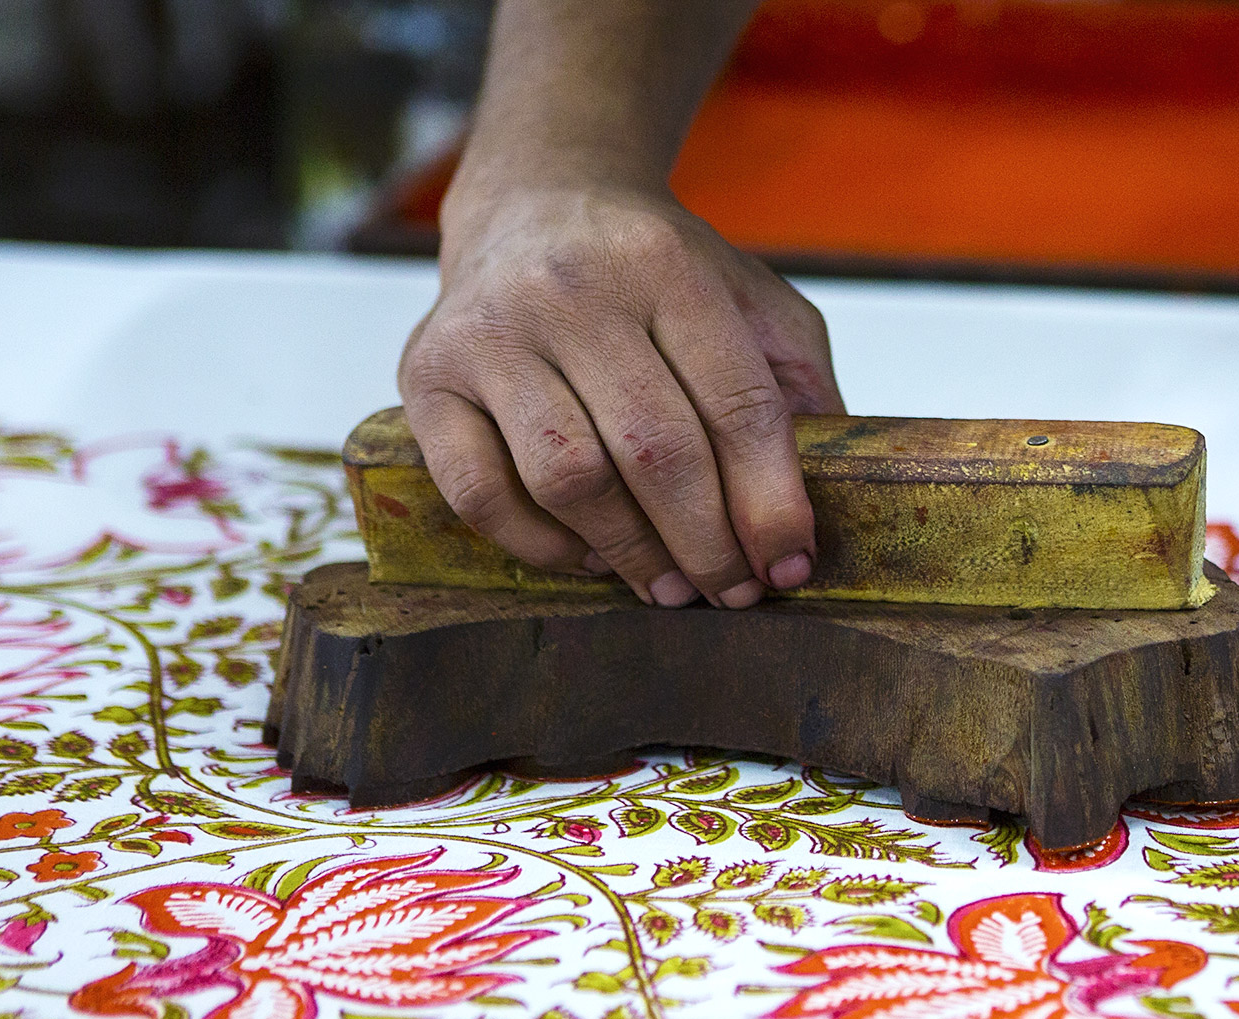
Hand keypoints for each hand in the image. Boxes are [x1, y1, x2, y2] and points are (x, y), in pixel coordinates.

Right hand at [397, 184, 842, 606]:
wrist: (537, 203)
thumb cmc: (657, 273)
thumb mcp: (749, 298)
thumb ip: (795, 383)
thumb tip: (813, 510)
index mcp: (667, 264)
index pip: (737, 405)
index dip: (772, 502)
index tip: (791, 566)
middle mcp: (570, 289)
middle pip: (655, 452)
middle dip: (708, 544)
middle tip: (734, 594)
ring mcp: (489, 330)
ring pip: (568, 478)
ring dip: (632, 554)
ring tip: (673, 588)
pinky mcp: (425, 373)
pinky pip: (480, 492)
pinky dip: (540, 546)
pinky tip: (589, 556)